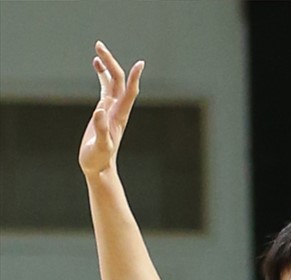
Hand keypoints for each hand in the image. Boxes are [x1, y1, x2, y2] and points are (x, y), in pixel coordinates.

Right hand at [79, 41, 143, 177]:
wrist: (99, 169)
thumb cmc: (98, 160)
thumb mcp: (100, 147)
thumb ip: (102, 130)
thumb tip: (99, 111)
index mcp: (119, 116)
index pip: (129, 92)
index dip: (134, 78)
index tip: (140, 63)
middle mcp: (117, 110)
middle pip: (119, 81)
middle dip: (111, 62)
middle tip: (99, 44)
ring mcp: (111, 109)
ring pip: (112, 82)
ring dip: (107, 64)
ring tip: (98, 49)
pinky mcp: (104, 111)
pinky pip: (105, 88)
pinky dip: (102, 75)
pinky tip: (96, 64)